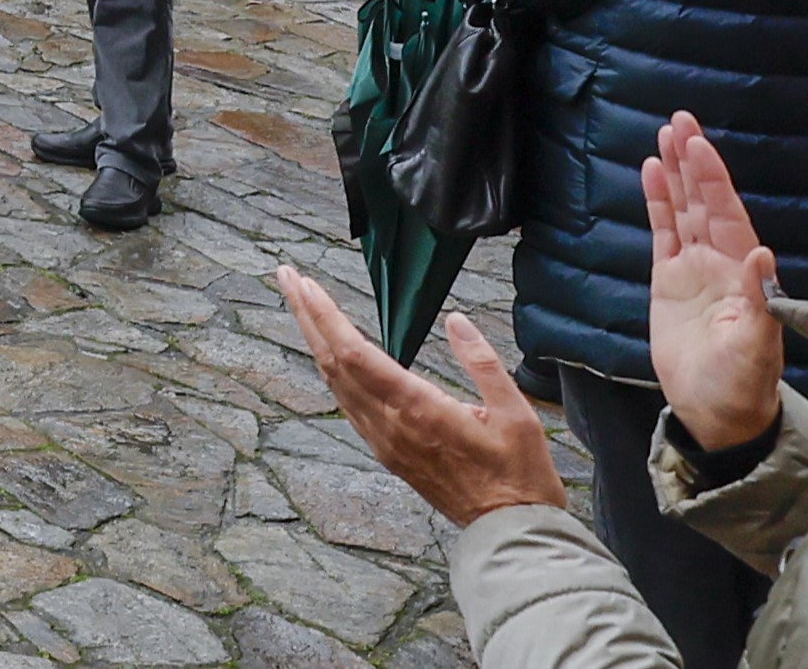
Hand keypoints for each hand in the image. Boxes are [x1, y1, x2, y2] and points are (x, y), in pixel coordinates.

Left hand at [272, 272, 567, 525]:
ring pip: (335, 384)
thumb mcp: (516, 412)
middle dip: (307, 316)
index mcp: (417, 409)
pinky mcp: (388, 453)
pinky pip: (348, 404)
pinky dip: (332, 371)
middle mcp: (390, 424)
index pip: (355, 354)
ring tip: (303, 305)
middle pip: (333, 362)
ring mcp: (384, 441)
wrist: (509, 530)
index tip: (306, 284)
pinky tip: (330, 355)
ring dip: (315, 340)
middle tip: (287, 277)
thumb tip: (456, 321)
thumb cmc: (519, 473)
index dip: (326, 316)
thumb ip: (482, 361)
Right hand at [642, 116, 789, 452]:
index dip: (713, 179)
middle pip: (705, 200)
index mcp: (745, 273)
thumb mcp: (756, 346)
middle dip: (694, 160)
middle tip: (680, 119)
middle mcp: (721, 262)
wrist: (717, 414)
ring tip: (663, 134)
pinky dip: (658, 202)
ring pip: (683, 209)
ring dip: (675, 173)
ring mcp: (694, 269)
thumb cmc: (743, 385)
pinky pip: (662, 232)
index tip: (699, 144)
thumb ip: (759, 300)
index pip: (727, 214)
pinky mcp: (669, 282)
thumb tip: (762, 253)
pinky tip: (651, 173)